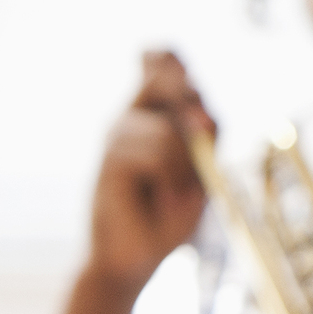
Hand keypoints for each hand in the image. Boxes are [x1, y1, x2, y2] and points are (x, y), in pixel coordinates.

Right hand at [85, 51, 214, 293]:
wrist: (137, 259)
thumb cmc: (168, 217)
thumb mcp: (201, 170)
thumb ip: (204, 135)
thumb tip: (202, 110)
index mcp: (154, 116)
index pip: (159, 66)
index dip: (169, 57)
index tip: (166, 55)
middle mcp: (131, 119)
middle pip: (166, 80)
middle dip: (192, 108)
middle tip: (202, 138)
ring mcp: (116, 137)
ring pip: (170, 131)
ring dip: (186, 166)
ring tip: (176, 192)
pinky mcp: (108, 159)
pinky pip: (156, 153)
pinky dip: (171, 180)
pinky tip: (164, 200)